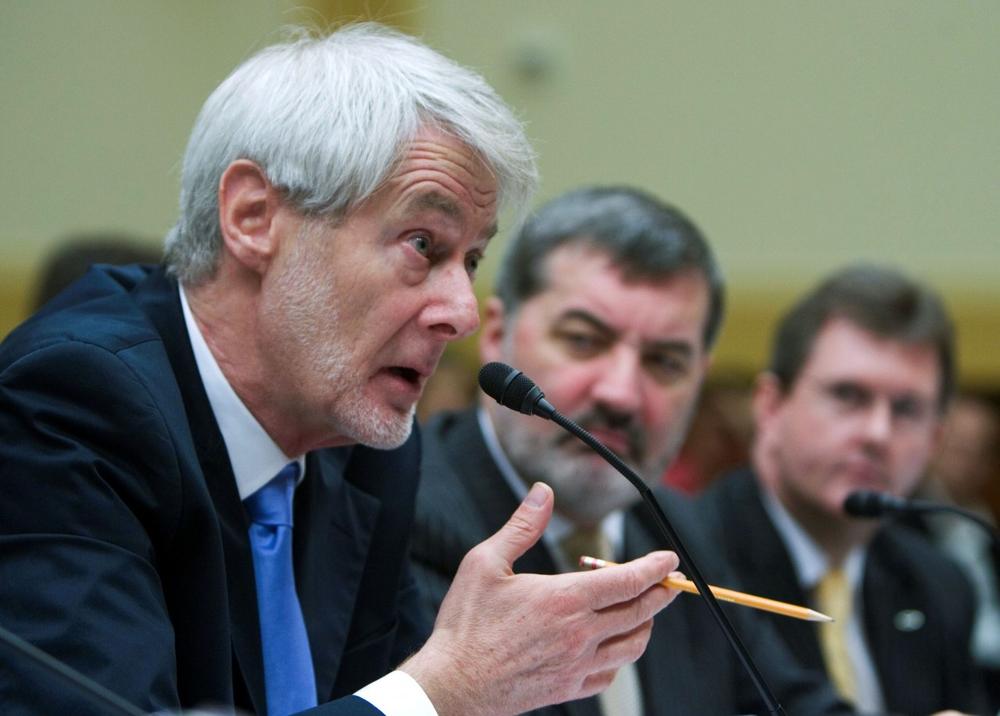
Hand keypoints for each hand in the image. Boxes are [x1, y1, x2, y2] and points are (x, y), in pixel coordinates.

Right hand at [401, 482, 679, 715]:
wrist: (453, 684)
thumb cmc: (466, 623)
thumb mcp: (485, 562)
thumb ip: (522, 526)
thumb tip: (543, 492)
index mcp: (564, 599)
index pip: (628, 580)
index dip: (655, 567)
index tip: (669, 558)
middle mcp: (580, 634)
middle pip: (639, 611)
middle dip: (662, 592)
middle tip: (671, 581)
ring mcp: (577, 665)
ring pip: (633, 646)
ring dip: (647, 624)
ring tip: (647, 610)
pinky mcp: (569, 688)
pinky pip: (611, 674)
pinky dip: (621, 657)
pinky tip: (614, 646)